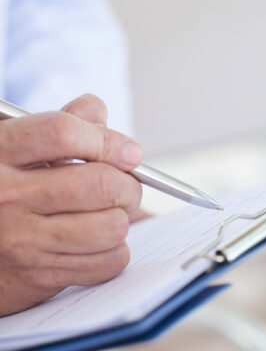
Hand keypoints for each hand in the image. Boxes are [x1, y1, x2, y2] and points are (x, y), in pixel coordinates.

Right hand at [0, 94, 141, 316]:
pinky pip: (109, 261)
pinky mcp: (38, 275)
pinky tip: (98, 242)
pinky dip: (115, 250)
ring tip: (108, 214)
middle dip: (129, 184)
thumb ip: (58, 124)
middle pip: (100, 183)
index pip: (64, 133)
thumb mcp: (15, 146)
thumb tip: (97, 112)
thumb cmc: (0, 187)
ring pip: (112, 226)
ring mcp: (21, 239)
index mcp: (1, 152)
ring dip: (122, 218)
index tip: (129, 152)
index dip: (107, 140)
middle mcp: (7, 195)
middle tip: (126, 186)